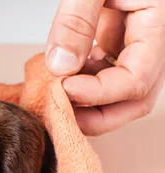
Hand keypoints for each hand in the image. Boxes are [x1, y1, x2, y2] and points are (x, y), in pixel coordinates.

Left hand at [45, 0, 164, 135]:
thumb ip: (78, 19)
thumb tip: (60, 66)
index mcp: (159, 23)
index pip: (137, 79)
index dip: (100, 93)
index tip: (63, 88)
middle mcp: (151, 41)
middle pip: (136, 100)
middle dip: (98, 115)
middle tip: (59, 112)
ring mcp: (134, 45)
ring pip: (120, 94)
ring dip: (87, 104)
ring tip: (54, 94)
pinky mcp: (114, 44)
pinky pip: (102, 76)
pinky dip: (79, 83)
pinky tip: (58, 76)